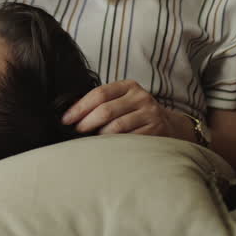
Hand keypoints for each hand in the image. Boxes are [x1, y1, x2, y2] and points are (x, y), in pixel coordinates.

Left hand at [61, 81, 182, 136]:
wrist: (169, 126)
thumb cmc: (135, 114)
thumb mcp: (122, 101)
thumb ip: (101, 103)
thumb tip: (70, 113)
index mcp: (128, 86)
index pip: (99, 93)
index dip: (80, 107)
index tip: (66, 119)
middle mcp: (141, 97)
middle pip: (106, 110)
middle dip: (86, 123)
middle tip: (76, 132)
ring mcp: (149, 114)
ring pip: (116, 127)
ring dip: (99, 136)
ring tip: (90, 142)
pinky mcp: (155, 131)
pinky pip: (129, 140)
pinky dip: (114, 145)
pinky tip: (106, 149)